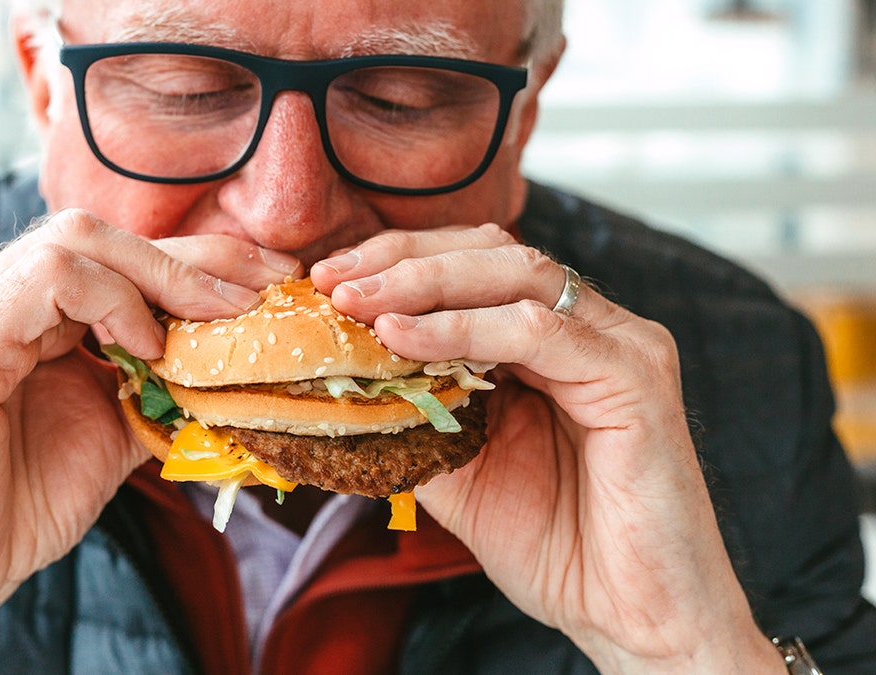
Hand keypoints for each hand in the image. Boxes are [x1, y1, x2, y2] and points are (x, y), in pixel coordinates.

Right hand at [0, 211, 295, 671]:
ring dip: (163, 276)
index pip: (111, 255)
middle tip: (267, 286)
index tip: (271, 277)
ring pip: (77, 241)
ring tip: (215, 318)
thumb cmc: (16, 506)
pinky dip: (113, 301)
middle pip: (101, 236)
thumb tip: (234, 357)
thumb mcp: (110, 428)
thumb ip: (155, 380)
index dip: (197, 258)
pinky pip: (49, 279)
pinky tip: (148, 346)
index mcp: (12, 307)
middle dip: (196, 258)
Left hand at [312, 225, 783, 673]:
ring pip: (516, 275)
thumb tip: (339, 375)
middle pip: (492, 252)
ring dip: (424, 283)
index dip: (398, 261)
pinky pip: (538, 331)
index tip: (326, 278)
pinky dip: (463, 327)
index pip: (473, 265)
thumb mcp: (458, 468)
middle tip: (332, 280)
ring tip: (357, 302)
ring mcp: (620, 344)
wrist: (631, 618)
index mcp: (553, 340)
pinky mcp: (635, 377)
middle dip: (402, 259)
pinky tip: (404, 337)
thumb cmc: (557, 546)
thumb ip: (417, 410)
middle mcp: (591, 328)